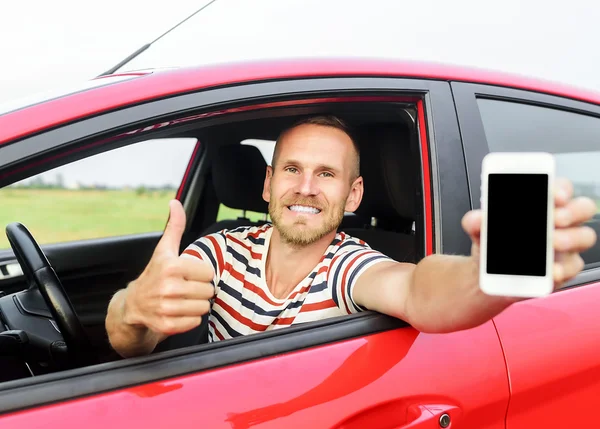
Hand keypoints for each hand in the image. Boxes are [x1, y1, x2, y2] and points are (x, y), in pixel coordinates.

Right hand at [122, 199, 214, 334]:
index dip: (200, 273)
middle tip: (186, 288)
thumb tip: (175, 203)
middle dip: (200, 290)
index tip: (188, 274)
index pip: (209, 272)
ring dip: (196, 305)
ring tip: (183, 299)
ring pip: (204, 307)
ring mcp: (166, 308)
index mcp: (171, 266)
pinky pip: (195, 322)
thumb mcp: (164, 249)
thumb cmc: (154, 274)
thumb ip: (175, 226)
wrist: (133, 304)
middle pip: (208, 291)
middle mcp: (168, 287)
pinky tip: (178, 311)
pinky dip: (190, 319)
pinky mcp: (167, 325)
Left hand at [462, 177, 596, 290]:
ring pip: (584, 236)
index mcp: (542, 205)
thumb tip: (477, 219)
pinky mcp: (564, 268)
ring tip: (551, 242)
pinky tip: (550, 270)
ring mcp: (566, 245)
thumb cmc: (492, 244)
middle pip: (582, 208)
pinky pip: (572, 267)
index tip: (553, 194)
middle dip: (571, 211)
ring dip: (570, 238)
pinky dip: (562, 268)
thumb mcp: (479, 230)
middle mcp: (559, 222)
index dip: (561, 188)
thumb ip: (475, 221)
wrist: (485, 275)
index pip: (560, 188)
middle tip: (554, 219)